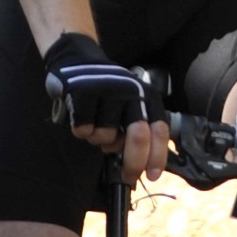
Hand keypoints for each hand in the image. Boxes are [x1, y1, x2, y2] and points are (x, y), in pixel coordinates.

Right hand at [44, 35, 169, 179]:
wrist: (76, 60)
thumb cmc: (107, 92)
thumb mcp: (131, 105)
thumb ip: (140, 129)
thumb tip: (145, 166)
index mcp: (147, 95)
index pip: (159, 130)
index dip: (158, 156)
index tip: (153, 176)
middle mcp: (131, 91)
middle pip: (138, 136)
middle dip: (133, 163)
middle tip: (127, 176)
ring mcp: (107, 90)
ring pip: (106, 137)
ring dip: (99, 141)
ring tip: (95, 124)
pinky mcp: (82, 92)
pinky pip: (84, 129)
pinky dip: (81, 131)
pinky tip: (80, 116)